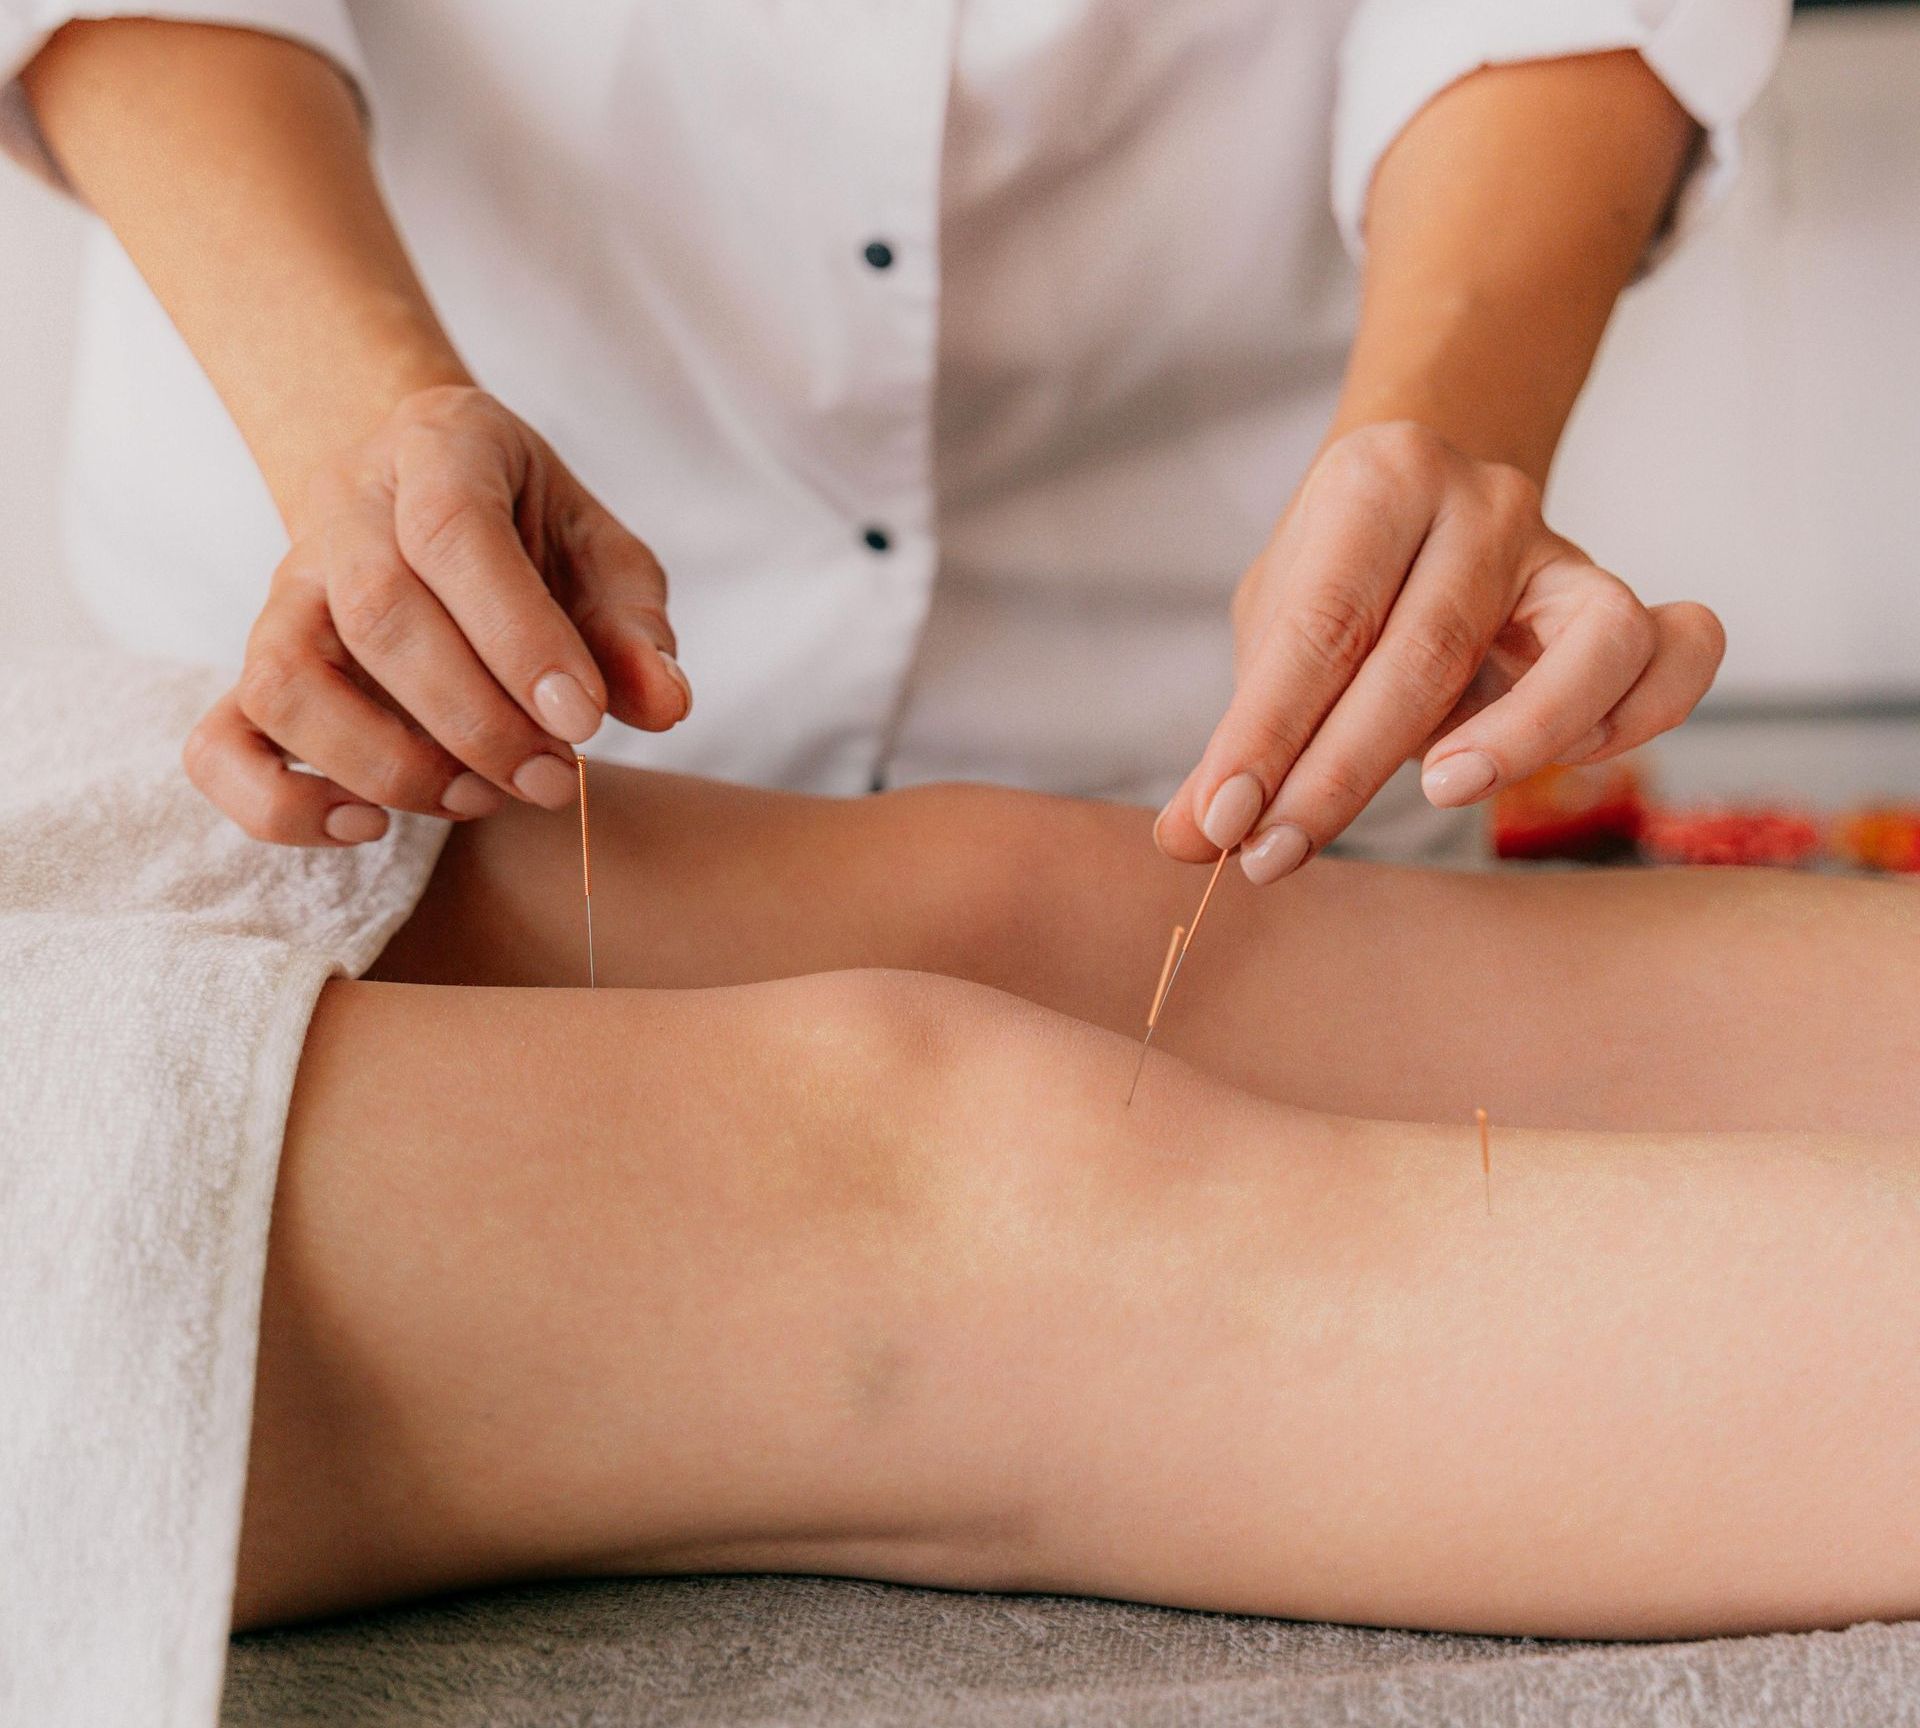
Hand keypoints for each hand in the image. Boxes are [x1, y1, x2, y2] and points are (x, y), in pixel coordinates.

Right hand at [184, 386, 691, 844]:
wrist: (431, 502)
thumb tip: (665, 706)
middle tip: (557, 777)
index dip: (517, 637)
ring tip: (486, 797)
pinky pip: (219, 746)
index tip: (584, 720)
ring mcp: (284, 593)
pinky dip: (282, 804)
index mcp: (439, 449)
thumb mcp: (605, 558)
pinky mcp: (258, 670)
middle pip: (377, 616)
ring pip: (287, 683)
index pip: (453, 533)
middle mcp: (342, 512)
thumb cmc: (534, 537)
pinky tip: (372, 825)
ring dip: (392, 764)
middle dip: (478, 721)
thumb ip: (635, 628)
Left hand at [1156, 421, 1723, 881]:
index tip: (1222, 823)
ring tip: (1440, 792)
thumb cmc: (1339, 578)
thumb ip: (1237, 735)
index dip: (1267, 733)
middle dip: (1342, 770)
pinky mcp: (1620, 604)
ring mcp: (1565, 549)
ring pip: (1596, 640)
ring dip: (1520, 737)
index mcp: (1378, 479)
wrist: (1424, 500)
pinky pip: (1680, 649)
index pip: (1321, 623)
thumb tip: (1186, 841)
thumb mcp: (1269, 632)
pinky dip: (1639, 716)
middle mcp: (1484, 499)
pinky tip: (1561, 765)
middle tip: (1276, 852)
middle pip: (1427, 648)